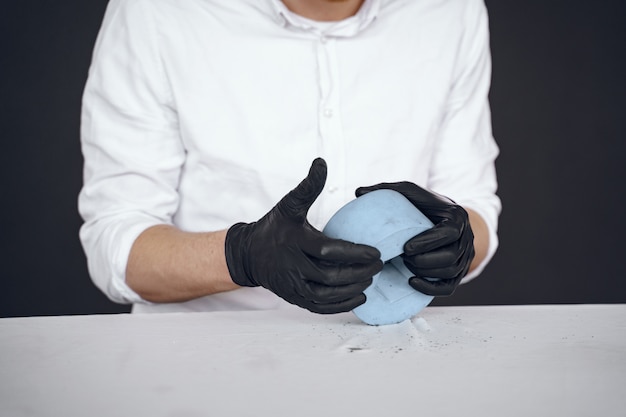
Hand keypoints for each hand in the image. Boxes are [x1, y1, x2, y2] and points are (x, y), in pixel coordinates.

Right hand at [225, 158, 382, 313]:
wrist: (250, 253)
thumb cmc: (275, 226)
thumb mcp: (289, 204)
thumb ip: (308, 186)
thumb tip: (321, 162)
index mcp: (295, 241)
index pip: (328, 251)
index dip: (354, 253)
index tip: (376, 251)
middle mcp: (292, 266)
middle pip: (330, 276)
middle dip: (359, 273)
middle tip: (379, 265)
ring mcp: (292, 285)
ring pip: (326, 295)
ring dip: (352, 290)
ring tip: (371, 279)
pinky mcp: (293, 298)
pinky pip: (319, 307)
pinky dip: (340, 306)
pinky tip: (359, 298)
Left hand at [356, 182, 473, 295]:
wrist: (443, 216)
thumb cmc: (423, 204)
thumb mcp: (408, 192)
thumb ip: (387, 189)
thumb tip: (359, 192)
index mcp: (456, 217)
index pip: (449, 233)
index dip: (428, 242)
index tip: (406, 247)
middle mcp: (466, 237)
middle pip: (451, 256)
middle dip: (425, 260)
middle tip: (403, 257)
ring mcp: (465, 256)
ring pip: (451, 272)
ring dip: (426, 272)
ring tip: (405, 266)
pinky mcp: (459, 272)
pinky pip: (449, 287)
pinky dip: (431, 289)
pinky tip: (411, 283)